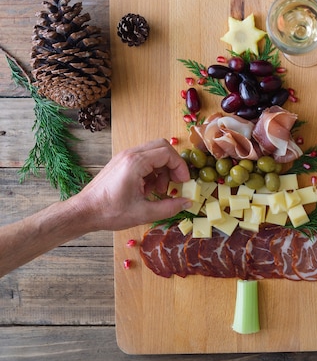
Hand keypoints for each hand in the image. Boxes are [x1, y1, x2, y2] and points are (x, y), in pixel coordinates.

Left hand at [72, 138, 190, 230]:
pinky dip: (152, 170)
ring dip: (163, 169)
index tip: (184, 183)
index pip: (168, 153)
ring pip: (154, 152)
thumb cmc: (110, 212)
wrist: (84, 212)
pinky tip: (148, 189)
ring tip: (159, 190)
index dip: (180, 167)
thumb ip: (169, 207)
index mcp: (136, 163)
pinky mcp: (121, 162)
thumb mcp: (144, 213)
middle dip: (173, 165)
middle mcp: (130, 154)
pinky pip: (144, 159)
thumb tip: (188, 202)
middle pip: (162, 147)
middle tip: (176, 182)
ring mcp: (124, 156)